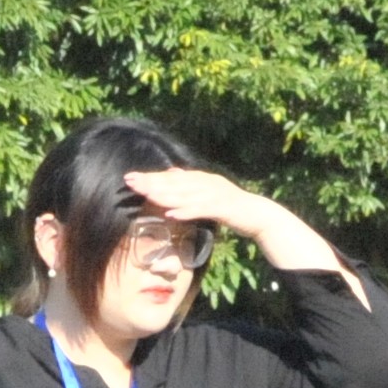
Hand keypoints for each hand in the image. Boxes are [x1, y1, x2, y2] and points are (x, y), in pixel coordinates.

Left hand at [122, 165, 261, 235]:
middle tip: (129, 181)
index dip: (151, 177)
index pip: (172, 177)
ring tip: (145, 195)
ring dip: (163, 195)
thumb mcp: (208, 192)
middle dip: (151, 183)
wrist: (258, 214)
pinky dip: (185, 212)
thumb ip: (190, 183)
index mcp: (202, 179)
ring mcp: (215, 195)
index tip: (130, 178)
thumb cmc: (231, 206)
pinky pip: (200, 210)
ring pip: (184, 195)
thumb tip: (171, 172)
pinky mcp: (222, 208)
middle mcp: (206, 183)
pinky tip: (171, 214)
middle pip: (174, 183)